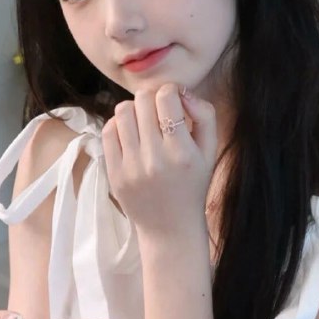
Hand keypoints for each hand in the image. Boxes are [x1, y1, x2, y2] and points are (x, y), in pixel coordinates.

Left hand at [101, 84, 216, 234]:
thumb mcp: (210, 152)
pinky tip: (130, 133)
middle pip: (142, 100)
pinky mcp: (114, 174)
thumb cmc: (192, 186)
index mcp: (182, 152)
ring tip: (143, 121)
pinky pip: (108, 132)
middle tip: (158, 110)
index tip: (173, 100)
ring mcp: (131, 167)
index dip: (170, 91)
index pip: (166, 98)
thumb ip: (205, 116)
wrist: (170, 228)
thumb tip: (183, 92)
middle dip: (151, 98)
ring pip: (122, 112)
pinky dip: (119, 125)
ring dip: (134, 109)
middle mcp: (155, 158)